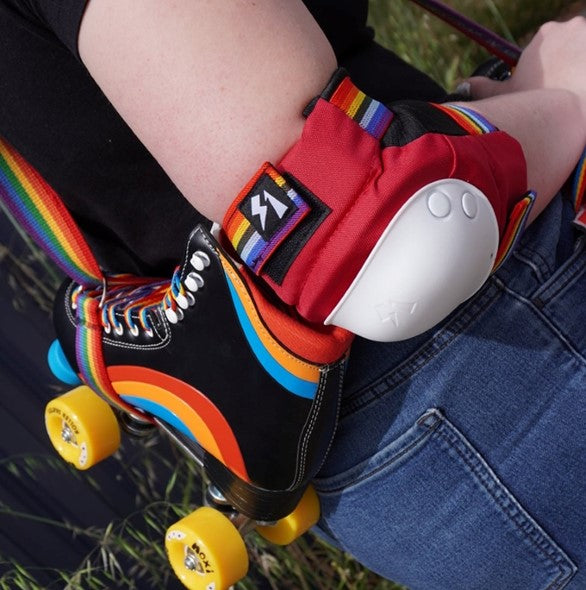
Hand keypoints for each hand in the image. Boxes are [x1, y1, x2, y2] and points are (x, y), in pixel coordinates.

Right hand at [466, 17, 585, 104]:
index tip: (543, 88)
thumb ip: (484, 87)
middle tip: (557, 92)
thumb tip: (464, 85)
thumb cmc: (537, 104)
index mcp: (545, 34)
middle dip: (563, 67)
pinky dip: (585, 80)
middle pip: (568, 47)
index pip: (545, 47)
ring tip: (572, 95)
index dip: (543, 70)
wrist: (574, 113)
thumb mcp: (506, 95)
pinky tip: (581, 94)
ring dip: (577, 71)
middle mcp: (571, 27)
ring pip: (582, 56)